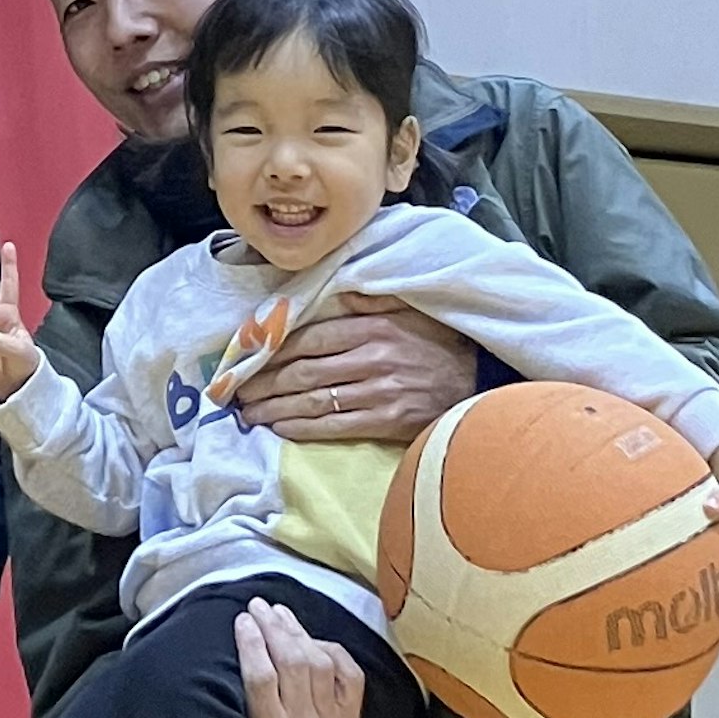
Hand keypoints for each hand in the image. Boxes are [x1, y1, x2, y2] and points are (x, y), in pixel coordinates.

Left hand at [228, 301, 481, 447]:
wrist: (481, 381)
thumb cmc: (439, 343)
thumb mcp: (407, 308)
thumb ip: (366, 298)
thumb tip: (326, 289)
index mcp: (372, 325)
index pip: (310, 338)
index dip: (273, 351)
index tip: (247, 359)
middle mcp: (371, 357)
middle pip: (303, 371)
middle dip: (264, 383)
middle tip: (237, 392)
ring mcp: (378, 391)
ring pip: (312, 400)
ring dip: (274, 408)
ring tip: (249, 414)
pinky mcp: (387, 421)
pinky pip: (333, 426)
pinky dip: (301, 428)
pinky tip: (280, 429)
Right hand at [234, 596, 365, 717]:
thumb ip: (238, 699)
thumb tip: (241, 638)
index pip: (261, 679)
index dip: (252, 643)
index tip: (242, 620)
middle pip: (293, 664)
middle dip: (275, 628)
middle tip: (259, 607)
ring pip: (320, 663)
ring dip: (298, 633)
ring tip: (280, 615)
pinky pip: (350, 675)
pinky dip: (332, 651)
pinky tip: (312, 639)